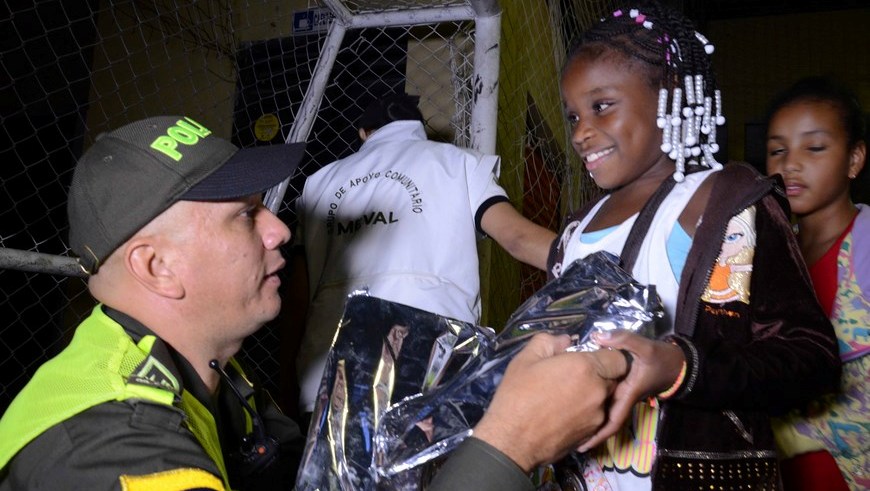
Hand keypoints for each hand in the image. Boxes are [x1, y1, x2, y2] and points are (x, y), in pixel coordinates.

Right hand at [472, 333, 627, 471]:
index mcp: (585, 367)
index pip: (619, 358)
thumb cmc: (517, 396)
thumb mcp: (525, 359)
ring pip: (606, 399)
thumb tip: (565, 340)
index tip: (591, 357)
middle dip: (600, 374)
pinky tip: (566, 413)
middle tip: (575, 375)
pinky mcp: (592, 434)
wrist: (512, 441)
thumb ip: (549, 342)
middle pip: (613, 378)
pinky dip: (587, 412)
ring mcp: (598, 416)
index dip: (608, 355)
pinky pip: (598, 416)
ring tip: (567, 396)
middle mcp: (599, 391)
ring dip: (594, 394)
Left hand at [578, 330, 684, 451]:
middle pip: (606, 422)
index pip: (613, 421)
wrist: (676, 363)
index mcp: (627, 394)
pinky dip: (595, 410)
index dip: (598, 434)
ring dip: (591, 424)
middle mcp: (624, 399)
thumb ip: (623, 339)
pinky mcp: (622, 390)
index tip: (582, 445)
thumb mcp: (644, 346)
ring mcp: (623, 396)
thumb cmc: (660, 358)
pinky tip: (580, 409)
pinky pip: (607, 404)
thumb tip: (597, 336)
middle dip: (589, 434)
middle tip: (568, 442)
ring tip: (569, 430)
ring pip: (606, 414)